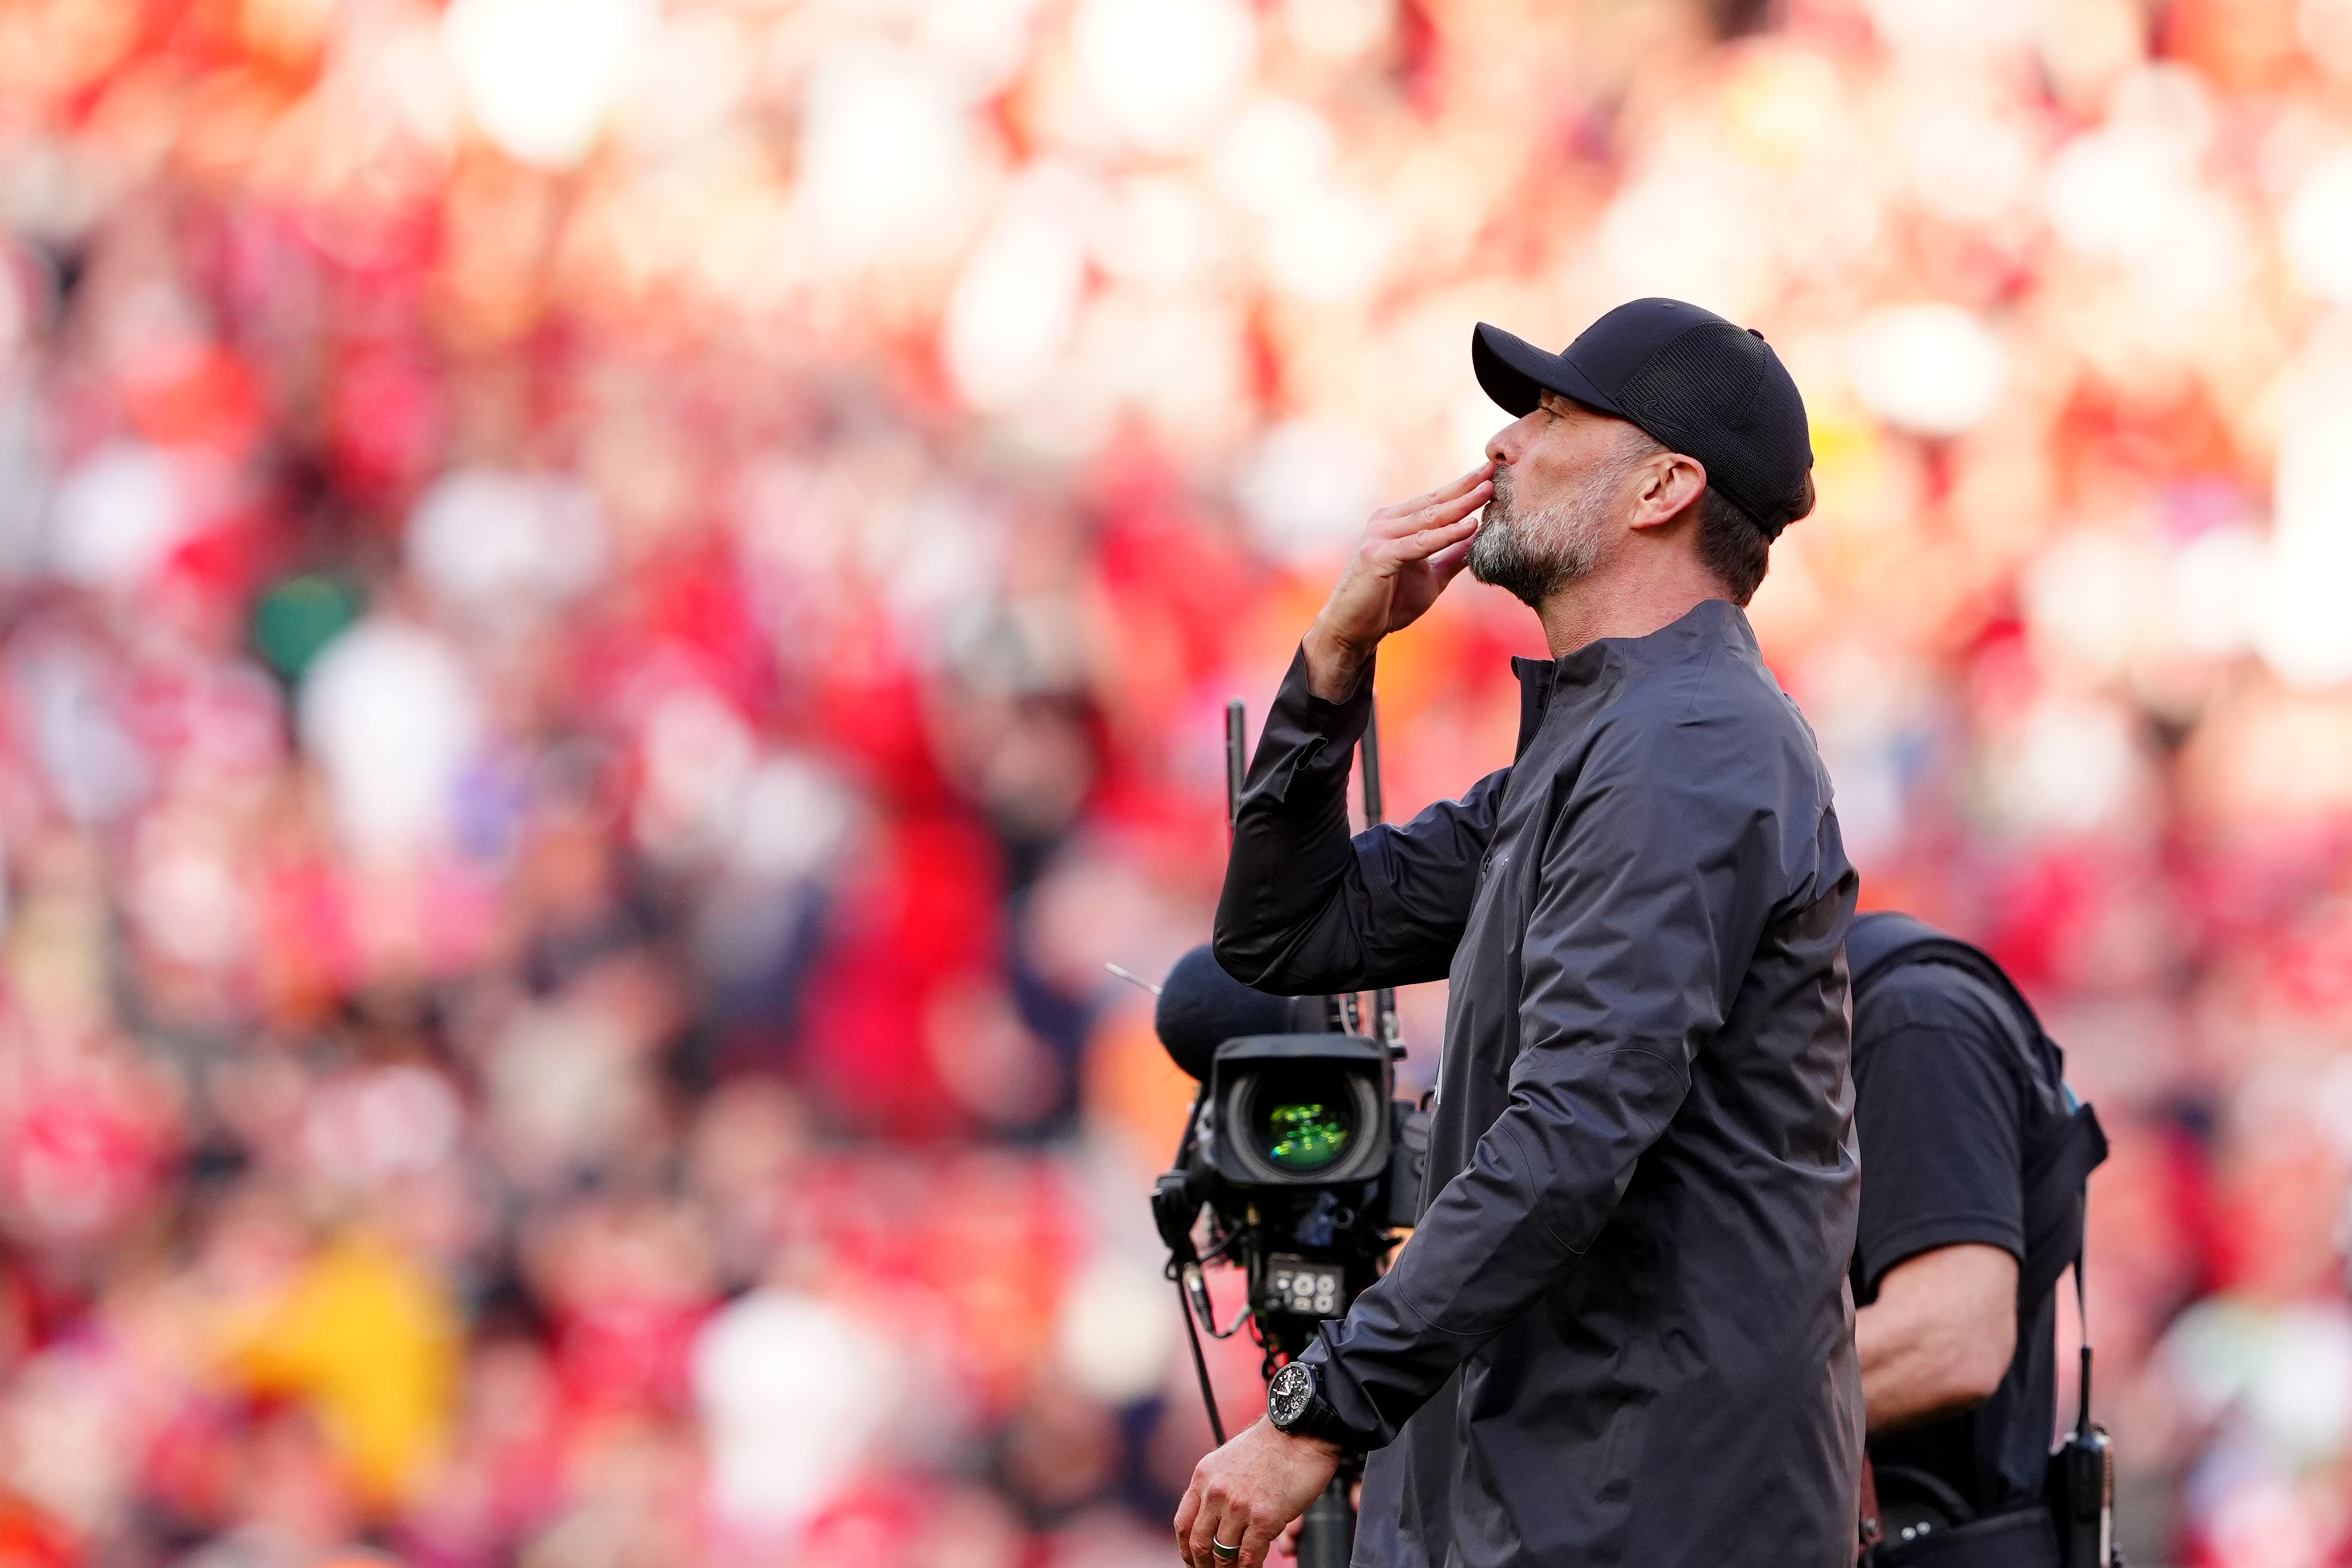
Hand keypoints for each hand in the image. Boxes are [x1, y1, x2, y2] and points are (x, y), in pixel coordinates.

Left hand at [1174, 1418, 1341, 1567]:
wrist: (1302, 1430)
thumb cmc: (1272, 1445)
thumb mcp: (1229, 1460)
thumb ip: (1218, 1487)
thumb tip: (1215, 1519)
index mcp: (1204, 1476)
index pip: (1183, 1524)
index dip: (1186, 1549)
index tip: (1193, 1560)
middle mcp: (1215, 1492)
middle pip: (1199, 1544)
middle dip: (1204, 1565)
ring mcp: (1238, 1506)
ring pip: (1223, 1554)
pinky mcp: (1263, 1518)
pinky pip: (1249, 1556)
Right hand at [1301, 463, 1493, 700]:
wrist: (1354, 630)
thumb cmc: (1388, 603)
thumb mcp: (1430, 577)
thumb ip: (1451, 557)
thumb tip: (1480, 539)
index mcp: (1395, 522)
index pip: (1435, 499)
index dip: (1464, 486)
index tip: (1491, 472)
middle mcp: (1385, 522)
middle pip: (1434, 502)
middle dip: (1466, 487)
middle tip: (1494, 470)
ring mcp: (1379, 536)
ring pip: (1429, 519)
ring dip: (1461, 504)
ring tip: (1489, 491)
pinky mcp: (1378, 556)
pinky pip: (1420, 543)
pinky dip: (1446, 535)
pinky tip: (1469, 526)